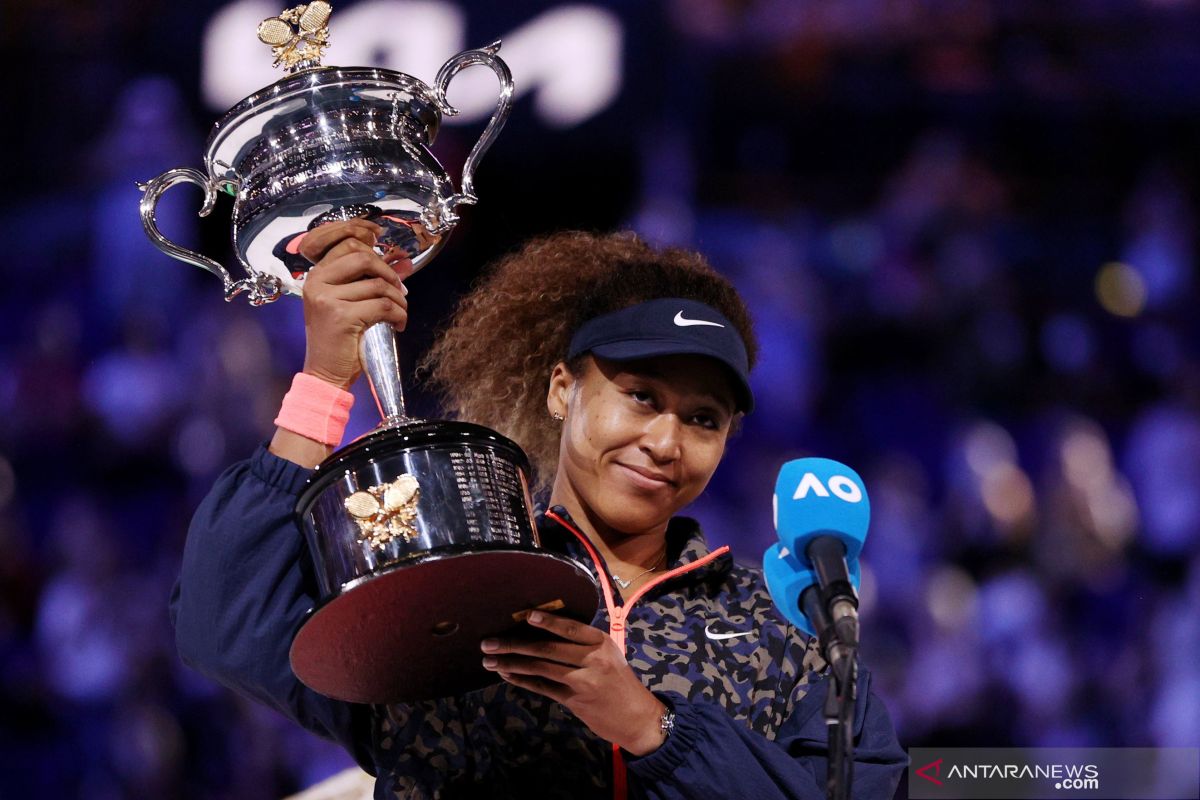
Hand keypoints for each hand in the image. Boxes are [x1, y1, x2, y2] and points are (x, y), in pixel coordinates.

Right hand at [297, 219, 416, 389]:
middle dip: (389, 274)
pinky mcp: (342, 316)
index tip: (391, 267)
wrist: (326, 374)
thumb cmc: (339, 339)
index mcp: (316, 275)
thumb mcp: (350, 303)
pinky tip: (398, 325)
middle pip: (363, 257)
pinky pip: (383, 306)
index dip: (374, 249)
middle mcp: (317, 282)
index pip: (347, 243)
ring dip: (398, 300)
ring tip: (399, 314)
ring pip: (378, 285)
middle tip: (399, 292)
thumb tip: (404, 262)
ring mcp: (327, 299)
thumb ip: (371, 280)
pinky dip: (399, 315)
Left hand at [481, 611, 667, 755]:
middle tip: (489, 642)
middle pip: (548, 649)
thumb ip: (583, 644)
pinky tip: (506, 674)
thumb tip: (546, 631)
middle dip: (514, 644)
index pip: (571, 628)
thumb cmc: (620, 682)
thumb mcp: (610, 655)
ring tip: (489, 659)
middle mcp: (593, 660)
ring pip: (540, 668)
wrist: (638, 718)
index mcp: (602, 643)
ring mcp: (583, 682)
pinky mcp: (574, 701)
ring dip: (511, 663)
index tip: (526, 615)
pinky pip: (543, 687)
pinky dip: (522, 680)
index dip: (548, 621)